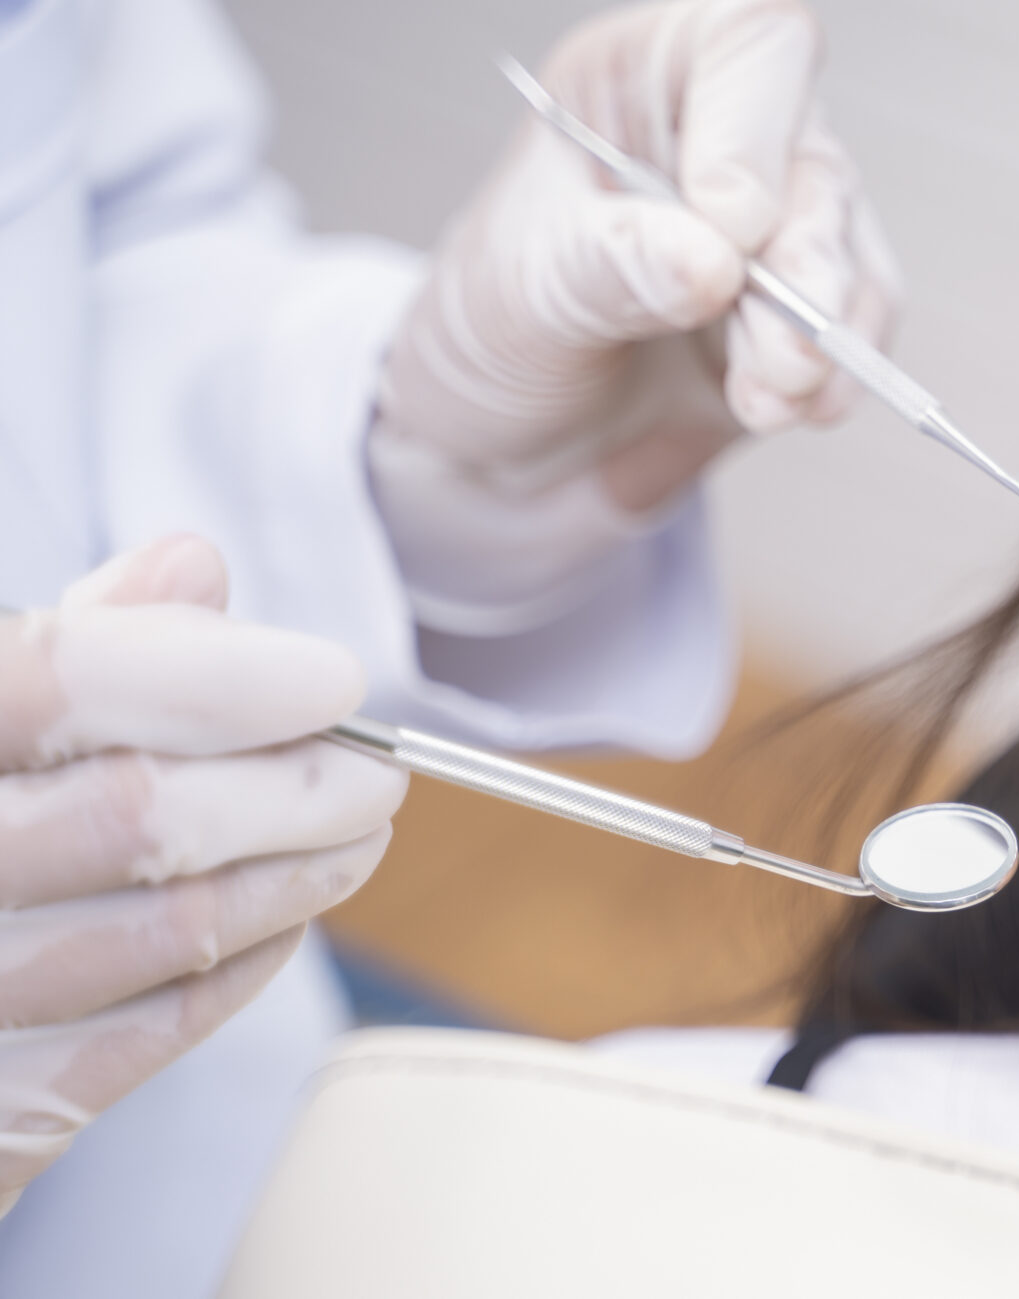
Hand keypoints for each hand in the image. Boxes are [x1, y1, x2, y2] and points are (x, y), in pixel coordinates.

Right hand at [0, 535, 402, 1212]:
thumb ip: (66, 645)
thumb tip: (190, 569)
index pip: (57, 681)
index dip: (215, 677)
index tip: (331, 680)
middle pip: (135, 815)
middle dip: (291, 788)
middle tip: (371, 774)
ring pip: (163, 931)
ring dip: (292, 878)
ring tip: (352, 837)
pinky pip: (139, 1039)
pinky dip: (236, 970)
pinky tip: (281, 920)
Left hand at [369, 0, 901, 631]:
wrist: (498, 446)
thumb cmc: (490, 332)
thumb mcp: (522, 289)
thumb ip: (613, 264)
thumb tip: (713, 262)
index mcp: (644, 80)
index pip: (752, 46)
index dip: (757, 132)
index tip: (731, 228)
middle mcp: (725, 138)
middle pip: (816, 162)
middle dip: (806, 263)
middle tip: (781, 348)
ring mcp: (777, 227)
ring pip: (850, 249)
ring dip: (823, 330)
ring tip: (770, 396)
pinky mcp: (806, 311)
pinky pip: (861, 324)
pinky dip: (839, 372)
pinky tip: (795, 405)